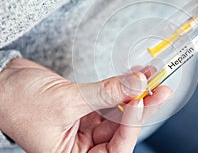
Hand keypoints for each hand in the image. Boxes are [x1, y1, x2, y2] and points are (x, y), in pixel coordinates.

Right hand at [0, 58, 171, 151]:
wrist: (3, 83)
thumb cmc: (19, 102)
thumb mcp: (66, 101)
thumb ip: (105, 93)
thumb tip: (136, 84)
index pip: (114, 148)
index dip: (130, 125)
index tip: (138, 100)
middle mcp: (83, 143)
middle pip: (122, 128)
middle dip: (141, 107)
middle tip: (160, 90)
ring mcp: (87, 123)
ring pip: (119, 110)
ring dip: (135, 92)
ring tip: (152, 77)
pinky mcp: (88, 105)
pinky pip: (111, 96)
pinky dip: (123, 85)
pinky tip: (137, 74)